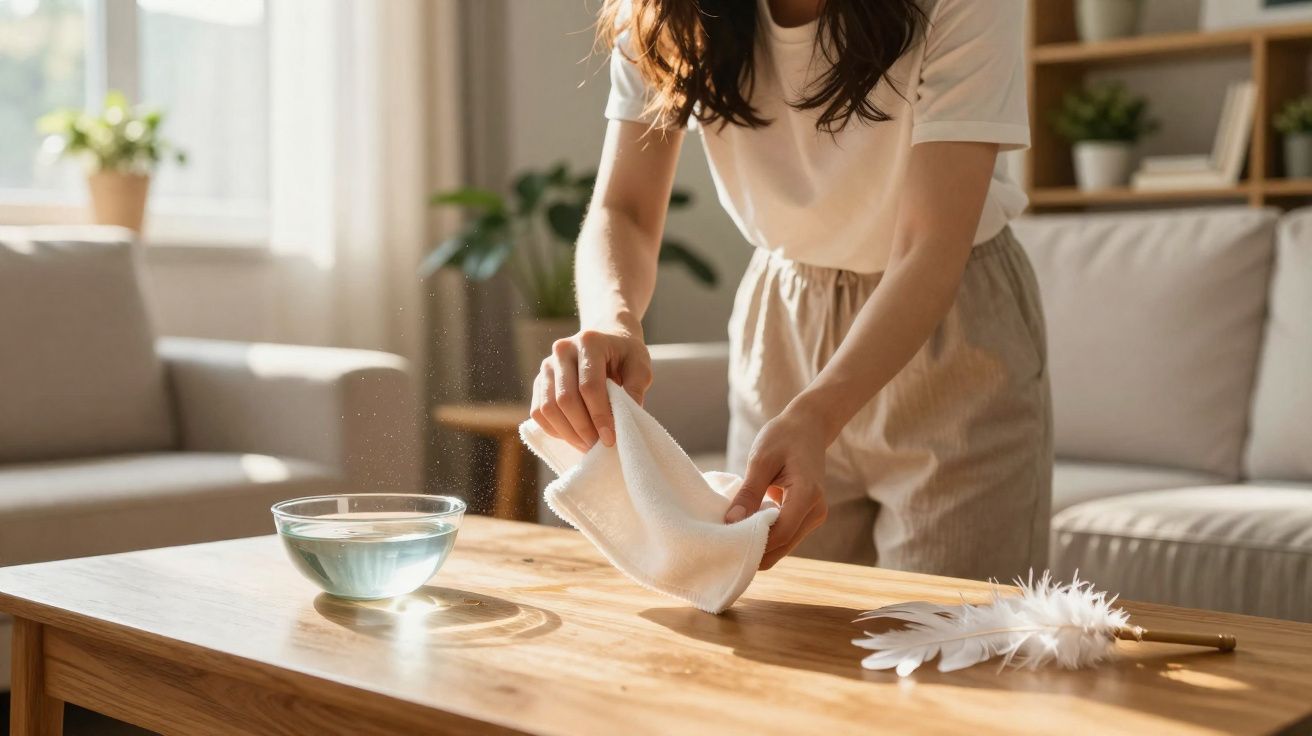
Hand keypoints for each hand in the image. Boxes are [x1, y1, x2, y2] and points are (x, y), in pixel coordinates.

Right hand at [530, 325, 651, 452]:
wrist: (607, 338)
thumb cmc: (625, 354)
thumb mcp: (641, 365)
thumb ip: (636, 389)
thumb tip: (625, 420)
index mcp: (589, 342)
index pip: (589, 386)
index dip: (599, 416)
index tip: (610, 438)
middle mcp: (562, 350)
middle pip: (565, 399)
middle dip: (583, 429)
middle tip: (599, 446)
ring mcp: (547, 365)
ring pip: (548, 408)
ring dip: (568, 433)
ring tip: (588, 445)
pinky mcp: (539, 381)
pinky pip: (538, 412)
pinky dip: (555, 429)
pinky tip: (574, 436)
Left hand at [724, 404, 830, 569]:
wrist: (808, 427)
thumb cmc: (783, 437)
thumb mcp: (760, 460)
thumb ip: (748, 493)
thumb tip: (731, 522)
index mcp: (807, 495)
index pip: (781, 534)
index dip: (754, 543)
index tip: (725, 542)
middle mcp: (816, 511)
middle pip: (783, 544)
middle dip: (755, 549)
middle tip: (722, 546)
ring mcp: (814, 515)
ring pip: (785, 544)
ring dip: (760, 543)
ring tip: (731, 537)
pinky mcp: (808, 516)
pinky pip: (786, 534)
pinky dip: (767, 535)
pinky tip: (745, 527)